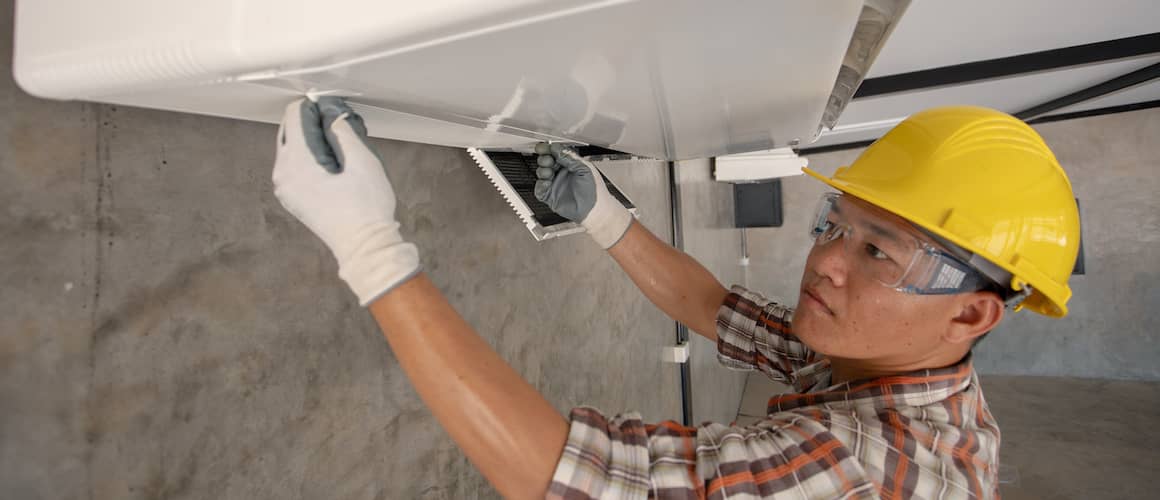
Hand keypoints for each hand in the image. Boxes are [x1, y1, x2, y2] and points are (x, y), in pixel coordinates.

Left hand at [273, 97, 420, 304]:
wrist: (365, 248)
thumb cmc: (366, 209)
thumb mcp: (363, 161)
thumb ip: (344, 131)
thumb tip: (332, 115)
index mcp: (296, 163)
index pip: (294, 116)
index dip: (315, 106)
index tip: (335, 109)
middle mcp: (283, 174)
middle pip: (288, 130)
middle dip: (310, 121)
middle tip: (339, 123)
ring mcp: (285, 189)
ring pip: (290, 147)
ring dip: (310, 138)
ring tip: (339, 143)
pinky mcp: (292, 198)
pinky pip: (293, 165)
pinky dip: (308, 155)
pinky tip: (332, 161)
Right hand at [533, 143, 631, 248]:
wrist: (595, 210)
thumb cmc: (595, 191)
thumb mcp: (585, 168)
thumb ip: (570, 157)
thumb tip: (557, 149)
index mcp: (571, 164)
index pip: (557, 153)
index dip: (549, 149)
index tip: (544, 147)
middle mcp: (562, 173)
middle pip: (546, 161)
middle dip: (545, 159)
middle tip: (548, 160)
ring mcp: (556, 184)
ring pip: (541, 173)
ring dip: (542, 170)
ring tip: (548, 172)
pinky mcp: (551, 196)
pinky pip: (540, 189)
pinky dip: (540, 185)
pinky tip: (546, 183)